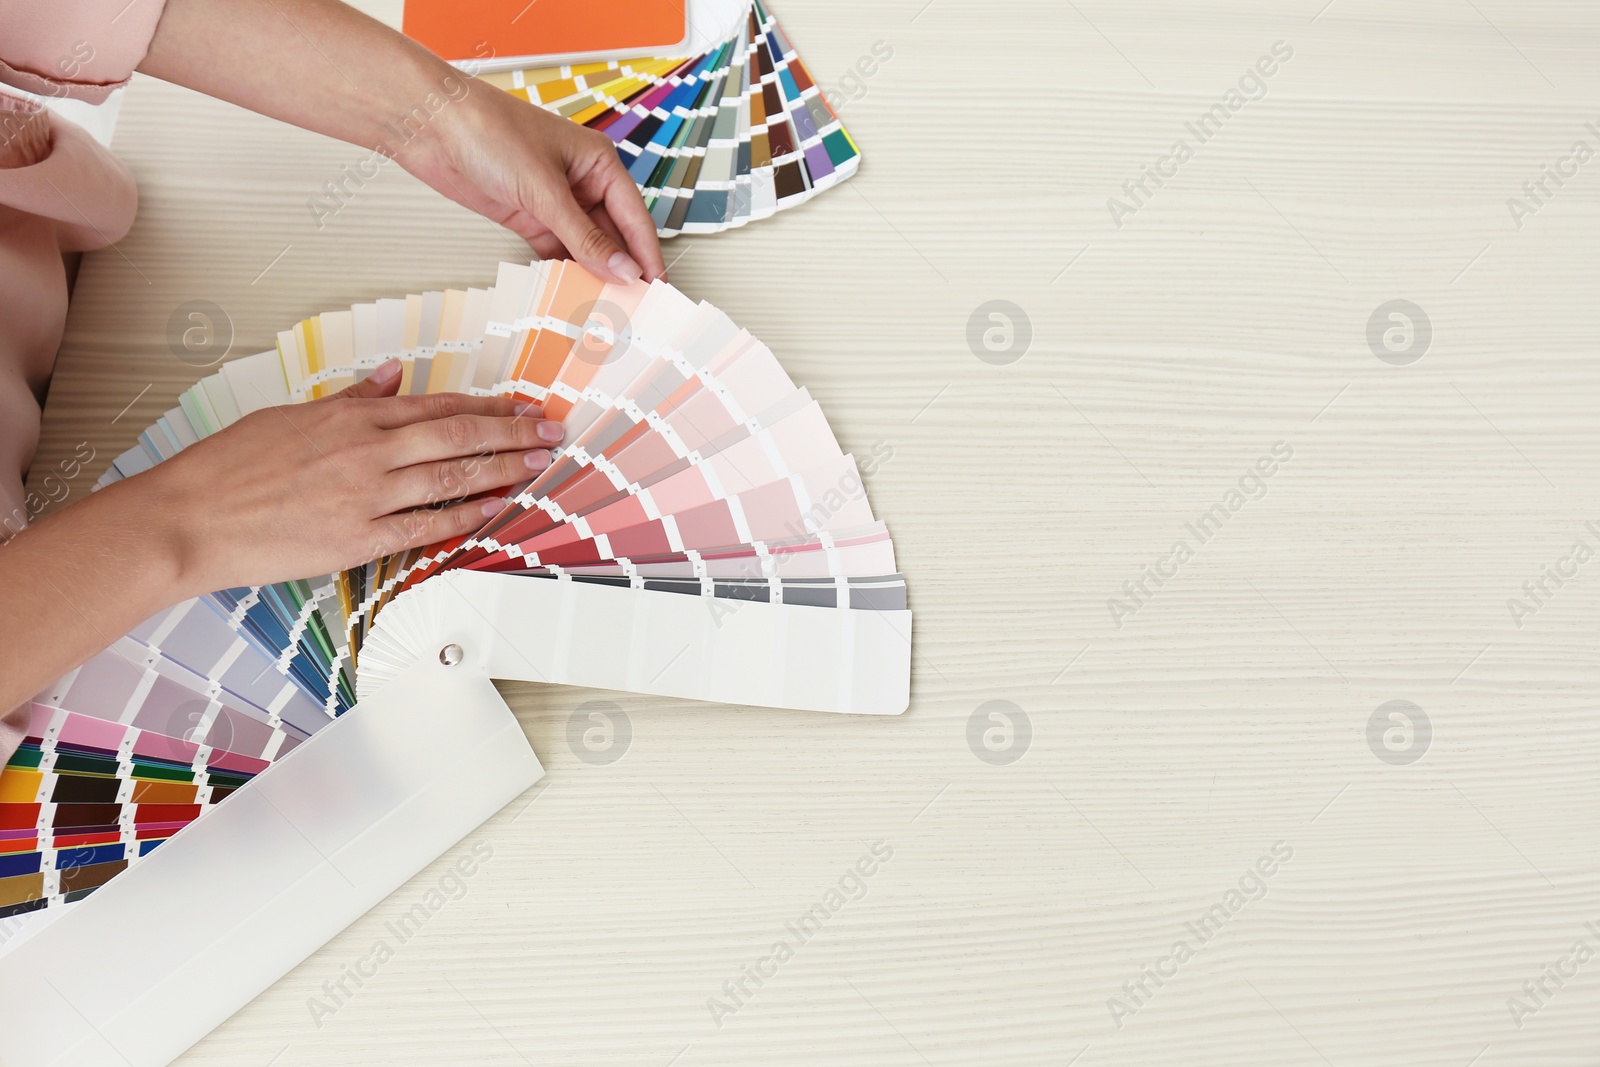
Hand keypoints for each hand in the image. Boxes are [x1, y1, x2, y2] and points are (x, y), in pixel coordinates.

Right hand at [147, 359, 561, 594]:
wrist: (192, 517)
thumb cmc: (231, 467)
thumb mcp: (293, 414)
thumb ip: (352, 397)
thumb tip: (394, 375)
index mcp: (351, 416)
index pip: (438, 405)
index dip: (488, 407)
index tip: (522, 406)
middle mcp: (366, 451)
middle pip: (458, 437)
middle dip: (513, 434)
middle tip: (551, 432)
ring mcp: (366, 496)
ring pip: (451, 478)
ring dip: (503, 471)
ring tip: (539, 466)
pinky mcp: (358, 538)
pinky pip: (426, 525)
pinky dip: (465, 515)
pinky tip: (495, 508)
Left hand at [400, 82, 667, 284]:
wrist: (431, 125)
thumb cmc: (489, 131)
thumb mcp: (545, 190)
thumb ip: (585, 236)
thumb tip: (623, 270)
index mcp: (598, 163)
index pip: (634, 217)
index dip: (646, 254)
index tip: (655, 288)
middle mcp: (580, 182)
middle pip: (612, 235)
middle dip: (620, 268)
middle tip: (631, 306)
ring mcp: (553, 201)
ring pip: (584, 246)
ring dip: (591, 273)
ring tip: (603, 306)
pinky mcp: (527, 216)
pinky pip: (555, 250)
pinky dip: (562, 270)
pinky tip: (570, 291)